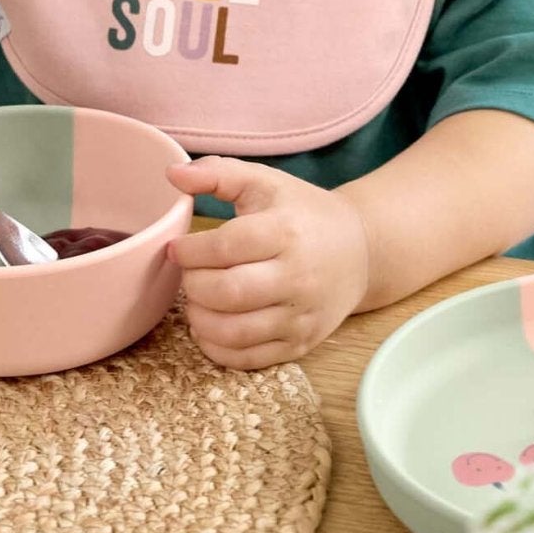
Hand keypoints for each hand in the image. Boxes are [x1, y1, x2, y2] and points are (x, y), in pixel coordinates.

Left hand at [164, 158, 371, 369]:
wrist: (361, 250)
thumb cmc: (303, 213)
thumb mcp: (265, 182)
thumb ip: (217, 173)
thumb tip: (172, 172)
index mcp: (286, 232)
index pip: (226, 247)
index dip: (189, 250)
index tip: (176, 248)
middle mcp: (298, 277)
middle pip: (226, 293)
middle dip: (193, 284)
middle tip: (189, 274)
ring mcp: (301, 316)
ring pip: (233, 332)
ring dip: (200, 318)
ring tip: (198, 300)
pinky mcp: (301, 344)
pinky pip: (248, 359)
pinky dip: (217, 348)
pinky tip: (210, 325)